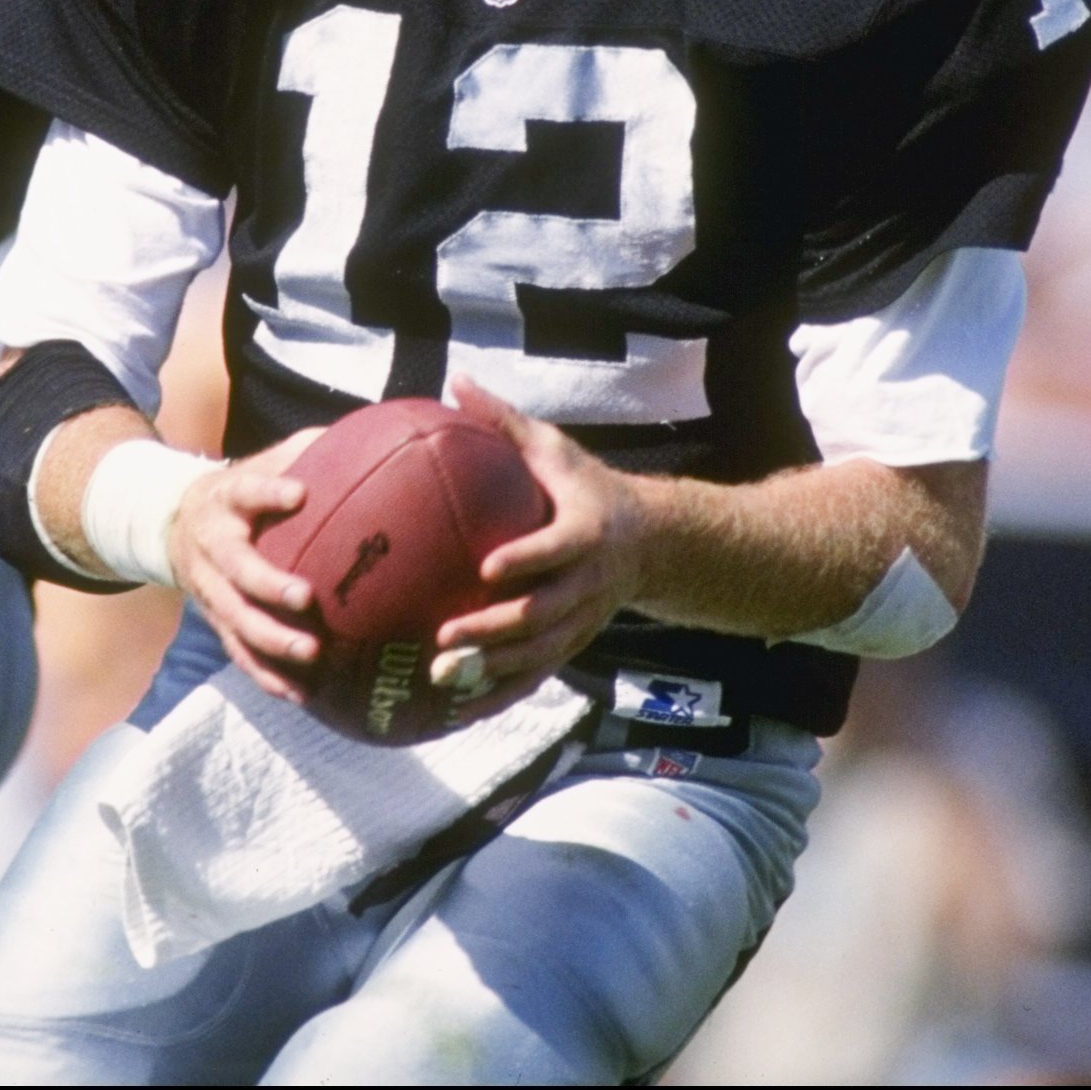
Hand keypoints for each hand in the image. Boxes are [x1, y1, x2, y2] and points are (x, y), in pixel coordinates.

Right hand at [170, 427, 326, 701]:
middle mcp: (212, 546)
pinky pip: (238, 652)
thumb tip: (373, 431)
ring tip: (311, 656)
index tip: (299, 492)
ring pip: (235, 620)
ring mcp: (209, 589)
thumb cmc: (239, 491)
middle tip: (307, 599)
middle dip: (269, 586)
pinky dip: (266, 675)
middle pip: (236, 571)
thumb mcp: (259, 463)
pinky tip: (300, 694)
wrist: (172, 525)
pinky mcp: (215, 620)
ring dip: (271, 642)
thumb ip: (306, 450)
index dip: (269, 493)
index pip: (246, 490)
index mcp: (226, 500)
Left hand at [434, 379, 652, 713]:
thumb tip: (454, 380)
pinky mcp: (572, 645)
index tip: (486, 567)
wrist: (648, 541)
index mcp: (585, 533)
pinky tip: (456, 709)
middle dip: (495, 629)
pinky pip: (536, 677)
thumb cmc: (586, 488)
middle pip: (543, 614)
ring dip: (492, 670)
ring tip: (442, 676)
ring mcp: (582, 621)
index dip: (527, 560)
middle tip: (445, 634)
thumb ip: (505, 421)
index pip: (556, 549)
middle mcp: (588, 584)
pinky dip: (500, 695)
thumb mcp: (555, 449)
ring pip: (538, 654)